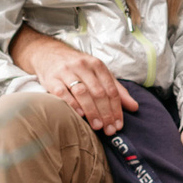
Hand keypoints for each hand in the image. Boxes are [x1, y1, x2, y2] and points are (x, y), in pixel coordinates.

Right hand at [11, 26, 135, 134]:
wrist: (48, 53)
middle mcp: (82, 66)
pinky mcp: (51, 78)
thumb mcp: (99, 74)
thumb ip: (117, 90)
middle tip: (109, 129)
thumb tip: (134, 107)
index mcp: (97, 65)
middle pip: (98, 92)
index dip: (116, 109)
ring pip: (82, 92)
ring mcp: (66, 71)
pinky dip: (72, 104)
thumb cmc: (79, 68)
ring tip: (97, 126)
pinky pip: (62, 93)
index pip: (111, 90)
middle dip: (106, 113)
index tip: (119, 125)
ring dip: (91, 111)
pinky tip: (79, 115)